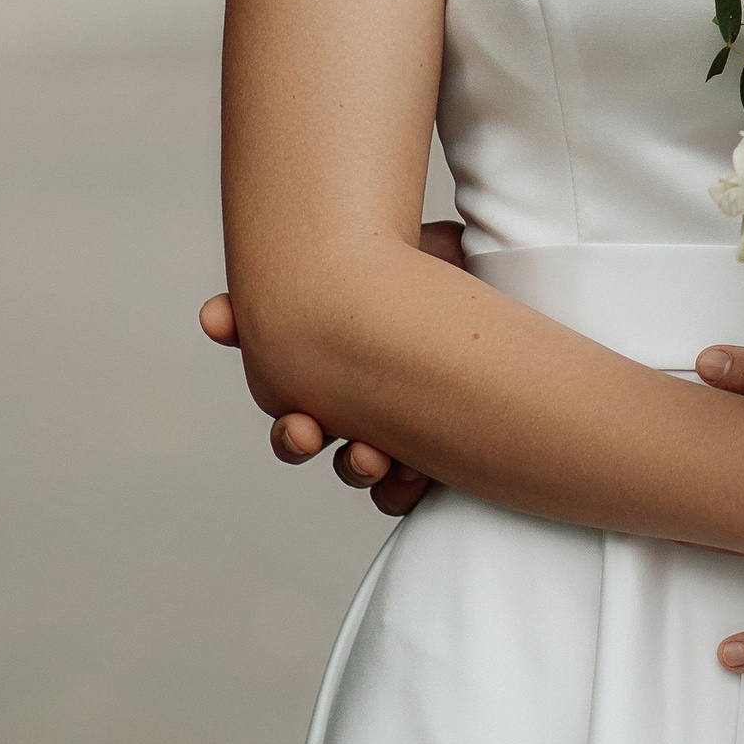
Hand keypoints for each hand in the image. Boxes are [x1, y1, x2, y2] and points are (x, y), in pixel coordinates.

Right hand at [198, 224, 457, 516]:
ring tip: (375, 455)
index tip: (227, 329)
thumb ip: (332, 261)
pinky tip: (413, 470)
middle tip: (304, 428)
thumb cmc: (454, 265)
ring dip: (354, 466)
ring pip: (351, 466)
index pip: (271, 353)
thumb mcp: (397, 251)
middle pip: (298, 433)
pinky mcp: (434, 455)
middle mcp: (354, 391)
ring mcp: (391, 425)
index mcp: (334, 343)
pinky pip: (398, 492)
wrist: (528, 297)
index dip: (241, 342)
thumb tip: (215, 314)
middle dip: (292, 437)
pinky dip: (398, 488)